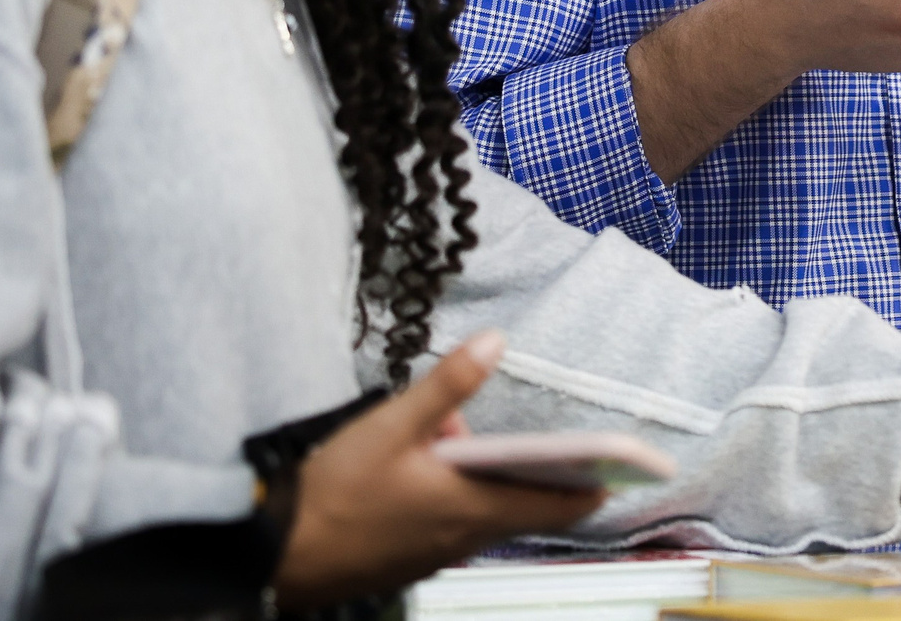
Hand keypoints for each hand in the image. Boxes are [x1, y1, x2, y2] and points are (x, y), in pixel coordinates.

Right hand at [271, 331, 603, 607]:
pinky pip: (451, 522)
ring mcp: (437, 553)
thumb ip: (448, 385)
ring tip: (439, 433)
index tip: (623, 469)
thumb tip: (495, 342)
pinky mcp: (411, 558)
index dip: (593, 486)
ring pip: (483, 510)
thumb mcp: (392, 424)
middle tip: (507, 428)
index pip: (558, 506)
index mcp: (473, 509)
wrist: (277, 554)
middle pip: (523, 505)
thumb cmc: (332, 494)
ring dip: (481, 474)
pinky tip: (415, 464)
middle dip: (524, 465)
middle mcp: (465, 539)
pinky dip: (452, 492)